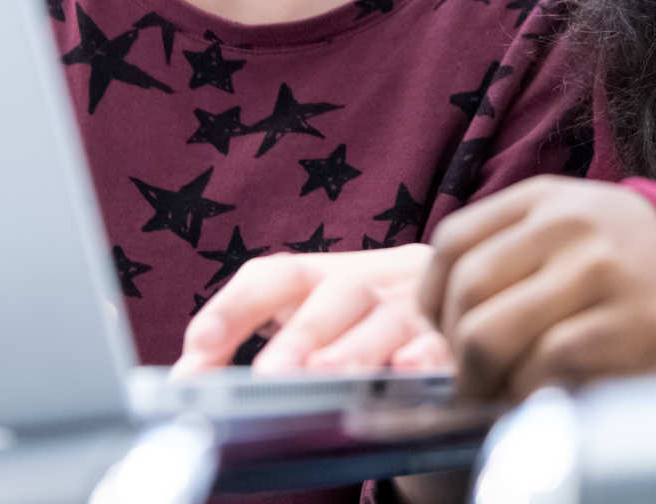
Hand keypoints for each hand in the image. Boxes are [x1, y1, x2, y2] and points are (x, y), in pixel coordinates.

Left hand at [173, 244, 450, 375]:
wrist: (469, 298)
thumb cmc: (369, 327)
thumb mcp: (315, 323)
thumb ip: (253, 341)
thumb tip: (186, 381)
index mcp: (328, 276)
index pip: (276, 275)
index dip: (234, 308)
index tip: (196, 352)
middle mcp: (374, 282)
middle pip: (337, 294)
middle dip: (302, 335)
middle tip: (271, 376)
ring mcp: (419, 307)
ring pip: (388, 319)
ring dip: (356, 350)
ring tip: (330, 378)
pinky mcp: (459, 338)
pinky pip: (446, 344)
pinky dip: (428, 358)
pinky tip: (411, 372)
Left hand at [418, 177, 655, 400]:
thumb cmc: (626, 257)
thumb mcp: (568, 223)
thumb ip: (507, 247)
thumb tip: (436, 312)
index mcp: (545, 199)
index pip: (452, 242)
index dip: (433, 297)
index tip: (444, 328)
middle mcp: (569, 227)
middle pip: (467, 293)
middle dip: (456, 348)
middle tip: (471, 376)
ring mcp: (599, 275)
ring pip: (493, 335)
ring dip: (485, 379)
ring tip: (500, 391)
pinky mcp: (626, 328)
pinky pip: (543, 368)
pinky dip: (529, 392)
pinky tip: (545, 394)